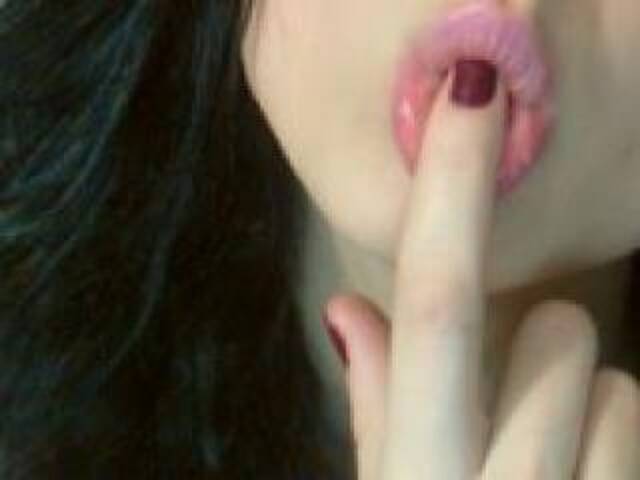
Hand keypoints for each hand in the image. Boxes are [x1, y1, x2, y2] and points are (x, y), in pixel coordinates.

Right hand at [323, 69, 639, 478]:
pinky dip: (616, 447)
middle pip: (564, 337)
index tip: (471, 94)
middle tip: (519, 406)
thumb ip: (373, 409)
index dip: (451, 194)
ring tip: (553, 468)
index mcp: (421, 476)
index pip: (437, 307)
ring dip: (590, 410)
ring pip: (624, 389)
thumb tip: (349, 306)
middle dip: (548, 346)